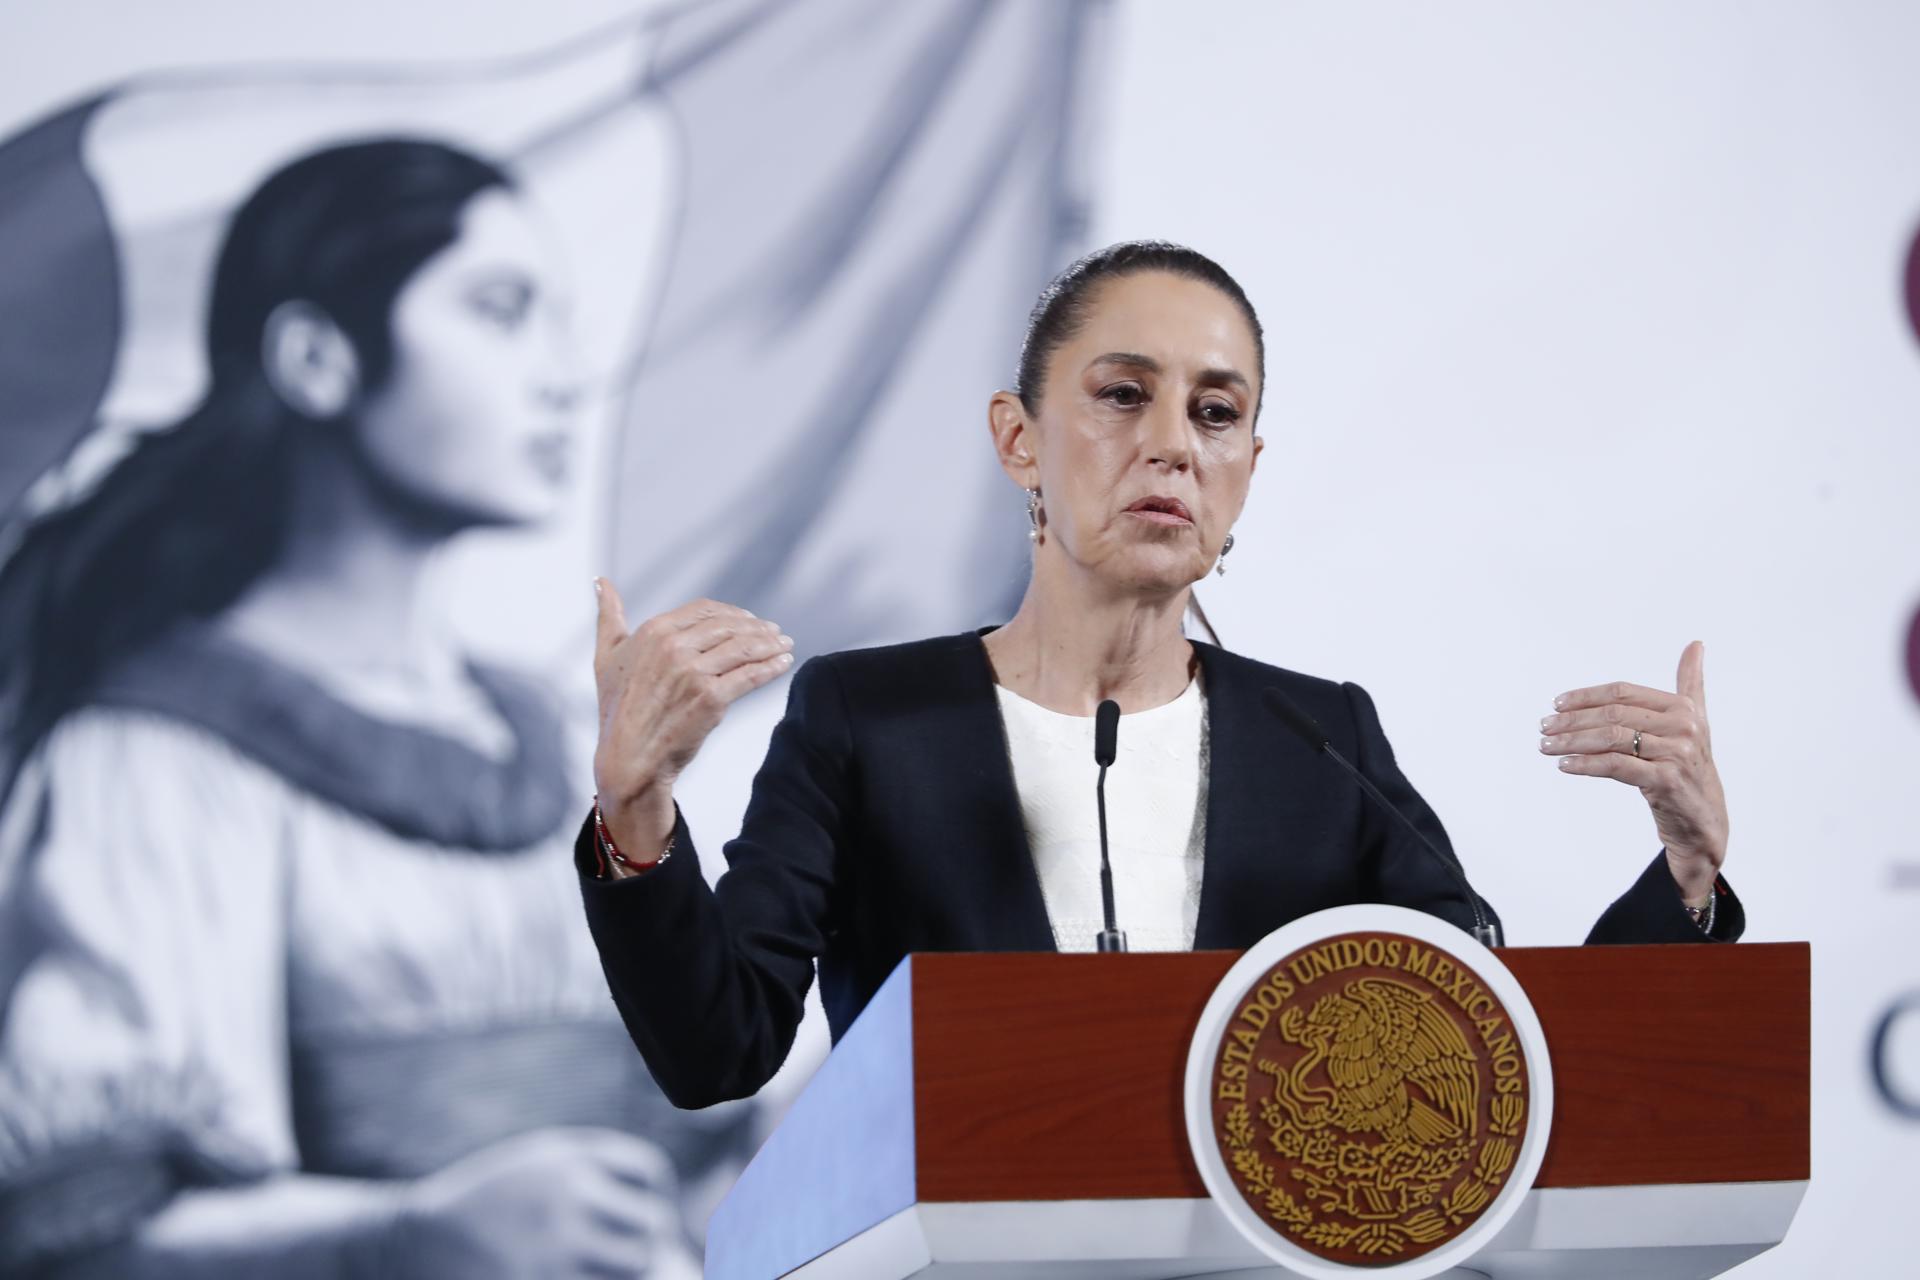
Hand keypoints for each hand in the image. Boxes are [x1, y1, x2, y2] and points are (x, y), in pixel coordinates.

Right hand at [385, 1126, 694, 1278]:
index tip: (642, 1209)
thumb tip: (661, 1218)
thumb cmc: (489, 1202)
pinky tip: (583, 1273)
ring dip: (631, 1270)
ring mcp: (555, 1247)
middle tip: (636, 1252)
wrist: (418, 1240)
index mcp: (568, 1159)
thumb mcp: (540, 1161)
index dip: (654, 1194)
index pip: (649, 1172)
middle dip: (649, 1241)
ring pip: (635, 1265)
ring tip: (608, 1268)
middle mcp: (566, 1197)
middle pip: (650, 1225)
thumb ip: (597, 1172)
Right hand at [592, 583, 793, 853]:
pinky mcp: (711, 698)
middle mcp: (674, 647)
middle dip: (758, 628)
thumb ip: (608, 616)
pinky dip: (772, 666)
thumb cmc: (616, 710)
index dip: (733, 613)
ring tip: (785, 645)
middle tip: (775, 633)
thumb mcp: (606, 656)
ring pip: (744, 648)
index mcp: (653, 631)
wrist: (628, 758)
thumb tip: (601, 582)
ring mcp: (693, 672)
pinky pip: (750, 675)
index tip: (749, 620)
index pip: (706, 610)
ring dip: (771, 644)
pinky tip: (783, 663)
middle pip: (729, 627)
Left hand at [1538, 640, 1728, 902]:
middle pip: (1613, 714)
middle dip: (1572, 720)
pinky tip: (1564, 764)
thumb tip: (1695, 644)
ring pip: (1610, 739)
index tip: (1557, 704)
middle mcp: (1684, 726)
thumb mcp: (1694, 722)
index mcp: (1683, 707)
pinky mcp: (1666, 780)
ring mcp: (1677, 754)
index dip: (1586, 696)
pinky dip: (1585, 763)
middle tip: (1544, 727)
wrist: (1704, 818)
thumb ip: (1690, 683)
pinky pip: (1616, 766)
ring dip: (1571, 741)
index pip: (1622, 693)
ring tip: (1546, 745)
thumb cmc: (1691, 766)